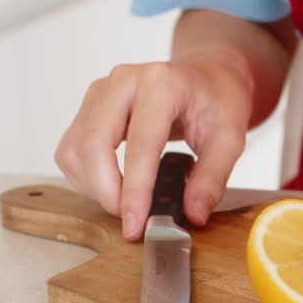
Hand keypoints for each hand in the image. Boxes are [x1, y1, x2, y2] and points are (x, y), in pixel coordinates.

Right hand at [54, 50, 253, 239]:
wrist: (207, 77)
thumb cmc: (217, 101)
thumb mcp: (231, 138)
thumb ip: (212, 177)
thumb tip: (193, 214)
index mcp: (161, 83)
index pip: (139, 145)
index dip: (135, 191)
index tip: (135, 225)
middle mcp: (123, 81)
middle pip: (93, 145)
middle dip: (107, 193)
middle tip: (131, 220)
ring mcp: (101, 92)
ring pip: (75, 150)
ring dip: (94, 187)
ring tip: (127, 202)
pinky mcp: (88, 107)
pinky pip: (71, 150)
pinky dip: (87, 178)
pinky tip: (114, 185)